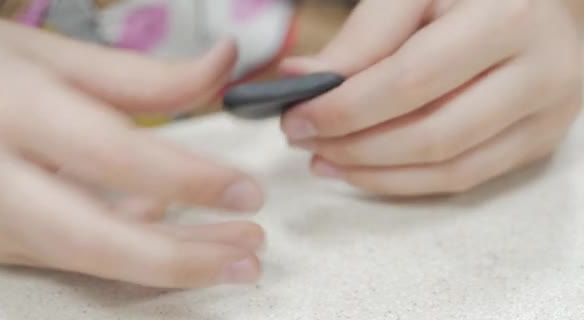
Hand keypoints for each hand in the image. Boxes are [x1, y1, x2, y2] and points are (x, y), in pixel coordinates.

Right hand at [0, 16, 264, 287]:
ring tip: (233, 255)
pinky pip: (77, 254)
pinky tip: (175, 231)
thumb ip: (142, 74)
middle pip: (96, 238)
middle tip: (250, 255)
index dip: (189, 178)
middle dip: (182, 258)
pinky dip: (133, 246)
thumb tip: (222, 66)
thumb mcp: (51, 56)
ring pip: (91, 258)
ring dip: (170, 262)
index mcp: (14, 109)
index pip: (117, 155)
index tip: (246, 190)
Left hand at [281, 0, 582, 195]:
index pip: (412, 80)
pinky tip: (362, 171)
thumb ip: (364, 35)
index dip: (347, 108)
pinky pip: (464, 179)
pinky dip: (404, 182)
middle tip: (304, 139)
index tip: (296, 117)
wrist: (542, 6)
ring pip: (447, 168)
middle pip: (431, 134)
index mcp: (508, 19)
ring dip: (374, 173)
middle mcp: (542, 73)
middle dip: (354, 146)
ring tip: (324, 159)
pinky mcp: (538, 143)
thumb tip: (300, 78)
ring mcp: (546, 116)